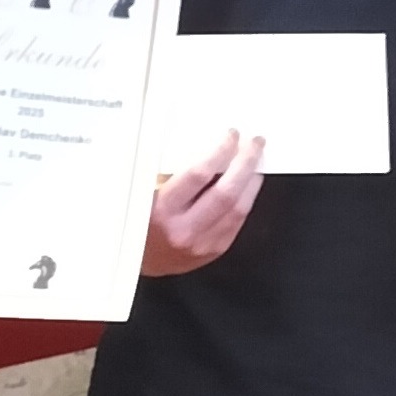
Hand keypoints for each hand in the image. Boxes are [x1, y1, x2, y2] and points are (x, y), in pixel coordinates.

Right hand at [144, 129, 264, 276]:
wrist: (139, 260)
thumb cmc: (141, 221)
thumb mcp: (148, 192)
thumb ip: (175, 173)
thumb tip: (208, 147)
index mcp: (163, 210)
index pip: (199, 175)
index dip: (220, 151)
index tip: (231, 136)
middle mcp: (184, 229)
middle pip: (226, 192)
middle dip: (245, 163)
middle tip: (254, 144)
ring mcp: (202, 244)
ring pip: (238, 209)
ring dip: (251, 181)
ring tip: (256, 161)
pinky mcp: (214, 251)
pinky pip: (238, 222)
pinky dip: (246, 200)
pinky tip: (248, 186)